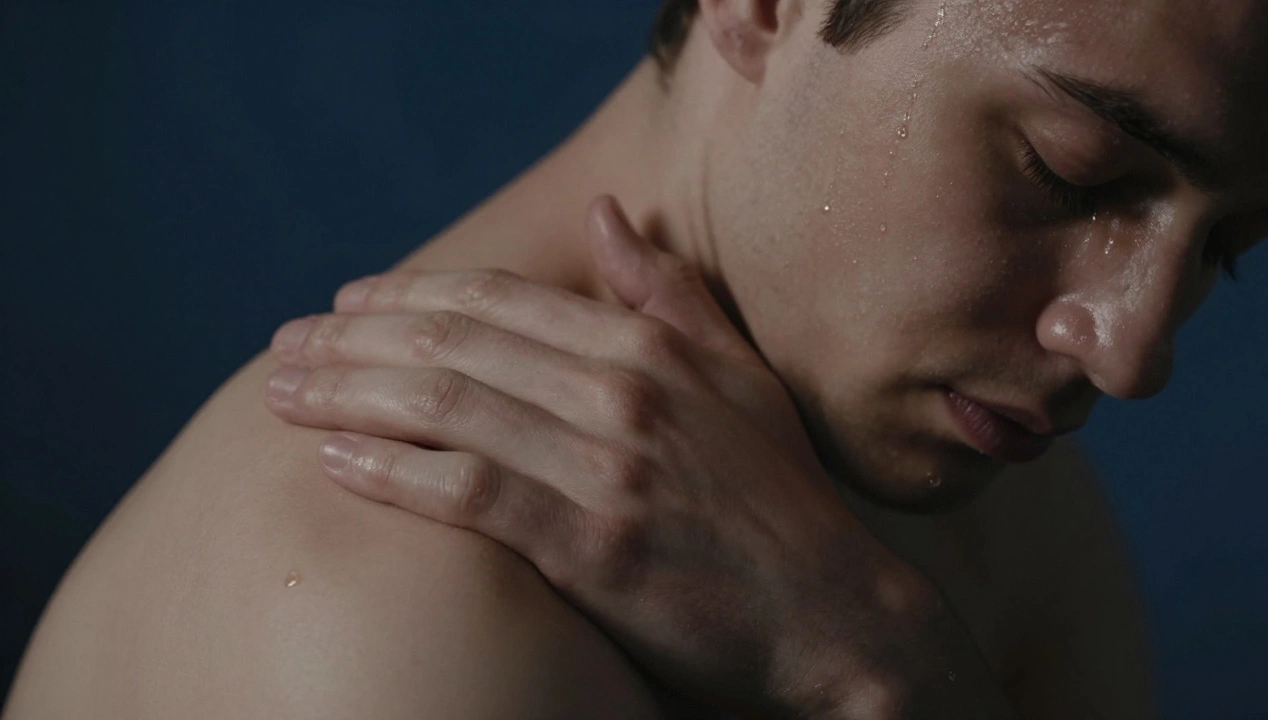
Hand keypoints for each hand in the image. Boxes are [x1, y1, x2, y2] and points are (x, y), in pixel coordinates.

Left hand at [262, 197, 1013, 719]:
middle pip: (456, 345)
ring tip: (282, 393)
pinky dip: (395, 470)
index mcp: (650, 349)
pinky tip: (337, 459)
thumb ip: (670, 295)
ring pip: (449, 408)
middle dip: (355, 338)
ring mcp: (608, 470)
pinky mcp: (595, 547)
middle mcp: (623, 394)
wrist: (838, 615)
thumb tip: (609, 215)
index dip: (411, 294)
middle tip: (286, 345)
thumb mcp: (740, 377)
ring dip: (351, 393)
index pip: (500, 301)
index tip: (347, 302)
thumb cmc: (781, 499)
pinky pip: (470, 494)